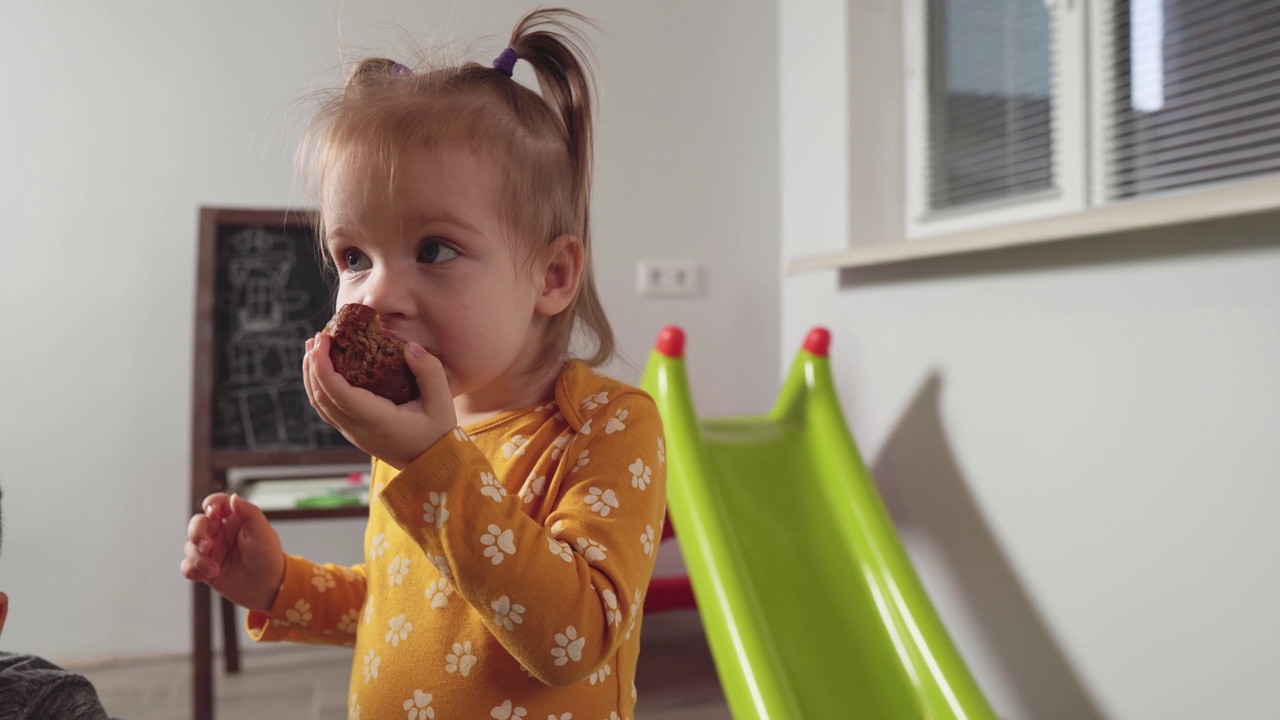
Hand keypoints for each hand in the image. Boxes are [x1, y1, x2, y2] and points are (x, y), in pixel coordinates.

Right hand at [181, 493, 284, 611]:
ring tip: (215, 570)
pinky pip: (188, 566)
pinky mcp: (204, 568)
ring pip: (190, 546)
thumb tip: (234, 497)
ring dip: (198, 558)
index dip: (211, 503)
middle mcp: (220, 532)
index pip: (217, 503)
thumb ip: (250, 513)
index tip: (212, 513)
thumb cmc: (269, 558)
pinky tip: (204, 576)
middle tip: (206, 546)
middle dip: (196, 533)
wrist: (268, 588)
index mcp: (234, 519)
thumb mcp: (263, 533)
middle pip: (197, 523)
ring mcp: (211, 550)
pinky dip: (191, 570)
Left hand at [303, 333, 456, 469]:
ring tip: (313, 349)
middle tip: (317, 338)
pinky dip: (319, 387)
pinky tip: (322, 371)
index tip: (322, 341)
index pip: (339, 394)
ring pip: (320, 405)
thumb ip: (429, 372)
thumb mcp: (442, 403)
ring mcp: (353, 433)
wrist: (432, 465)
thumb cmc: (438, 434)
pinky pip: (328, 409)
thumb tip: (409, 347)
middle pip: (322, 397)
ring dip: (312, 376)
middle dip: (313, 365)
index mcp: (378, 421)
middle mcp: (358, 429)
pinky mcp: (353, 432)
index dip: (324, 367)